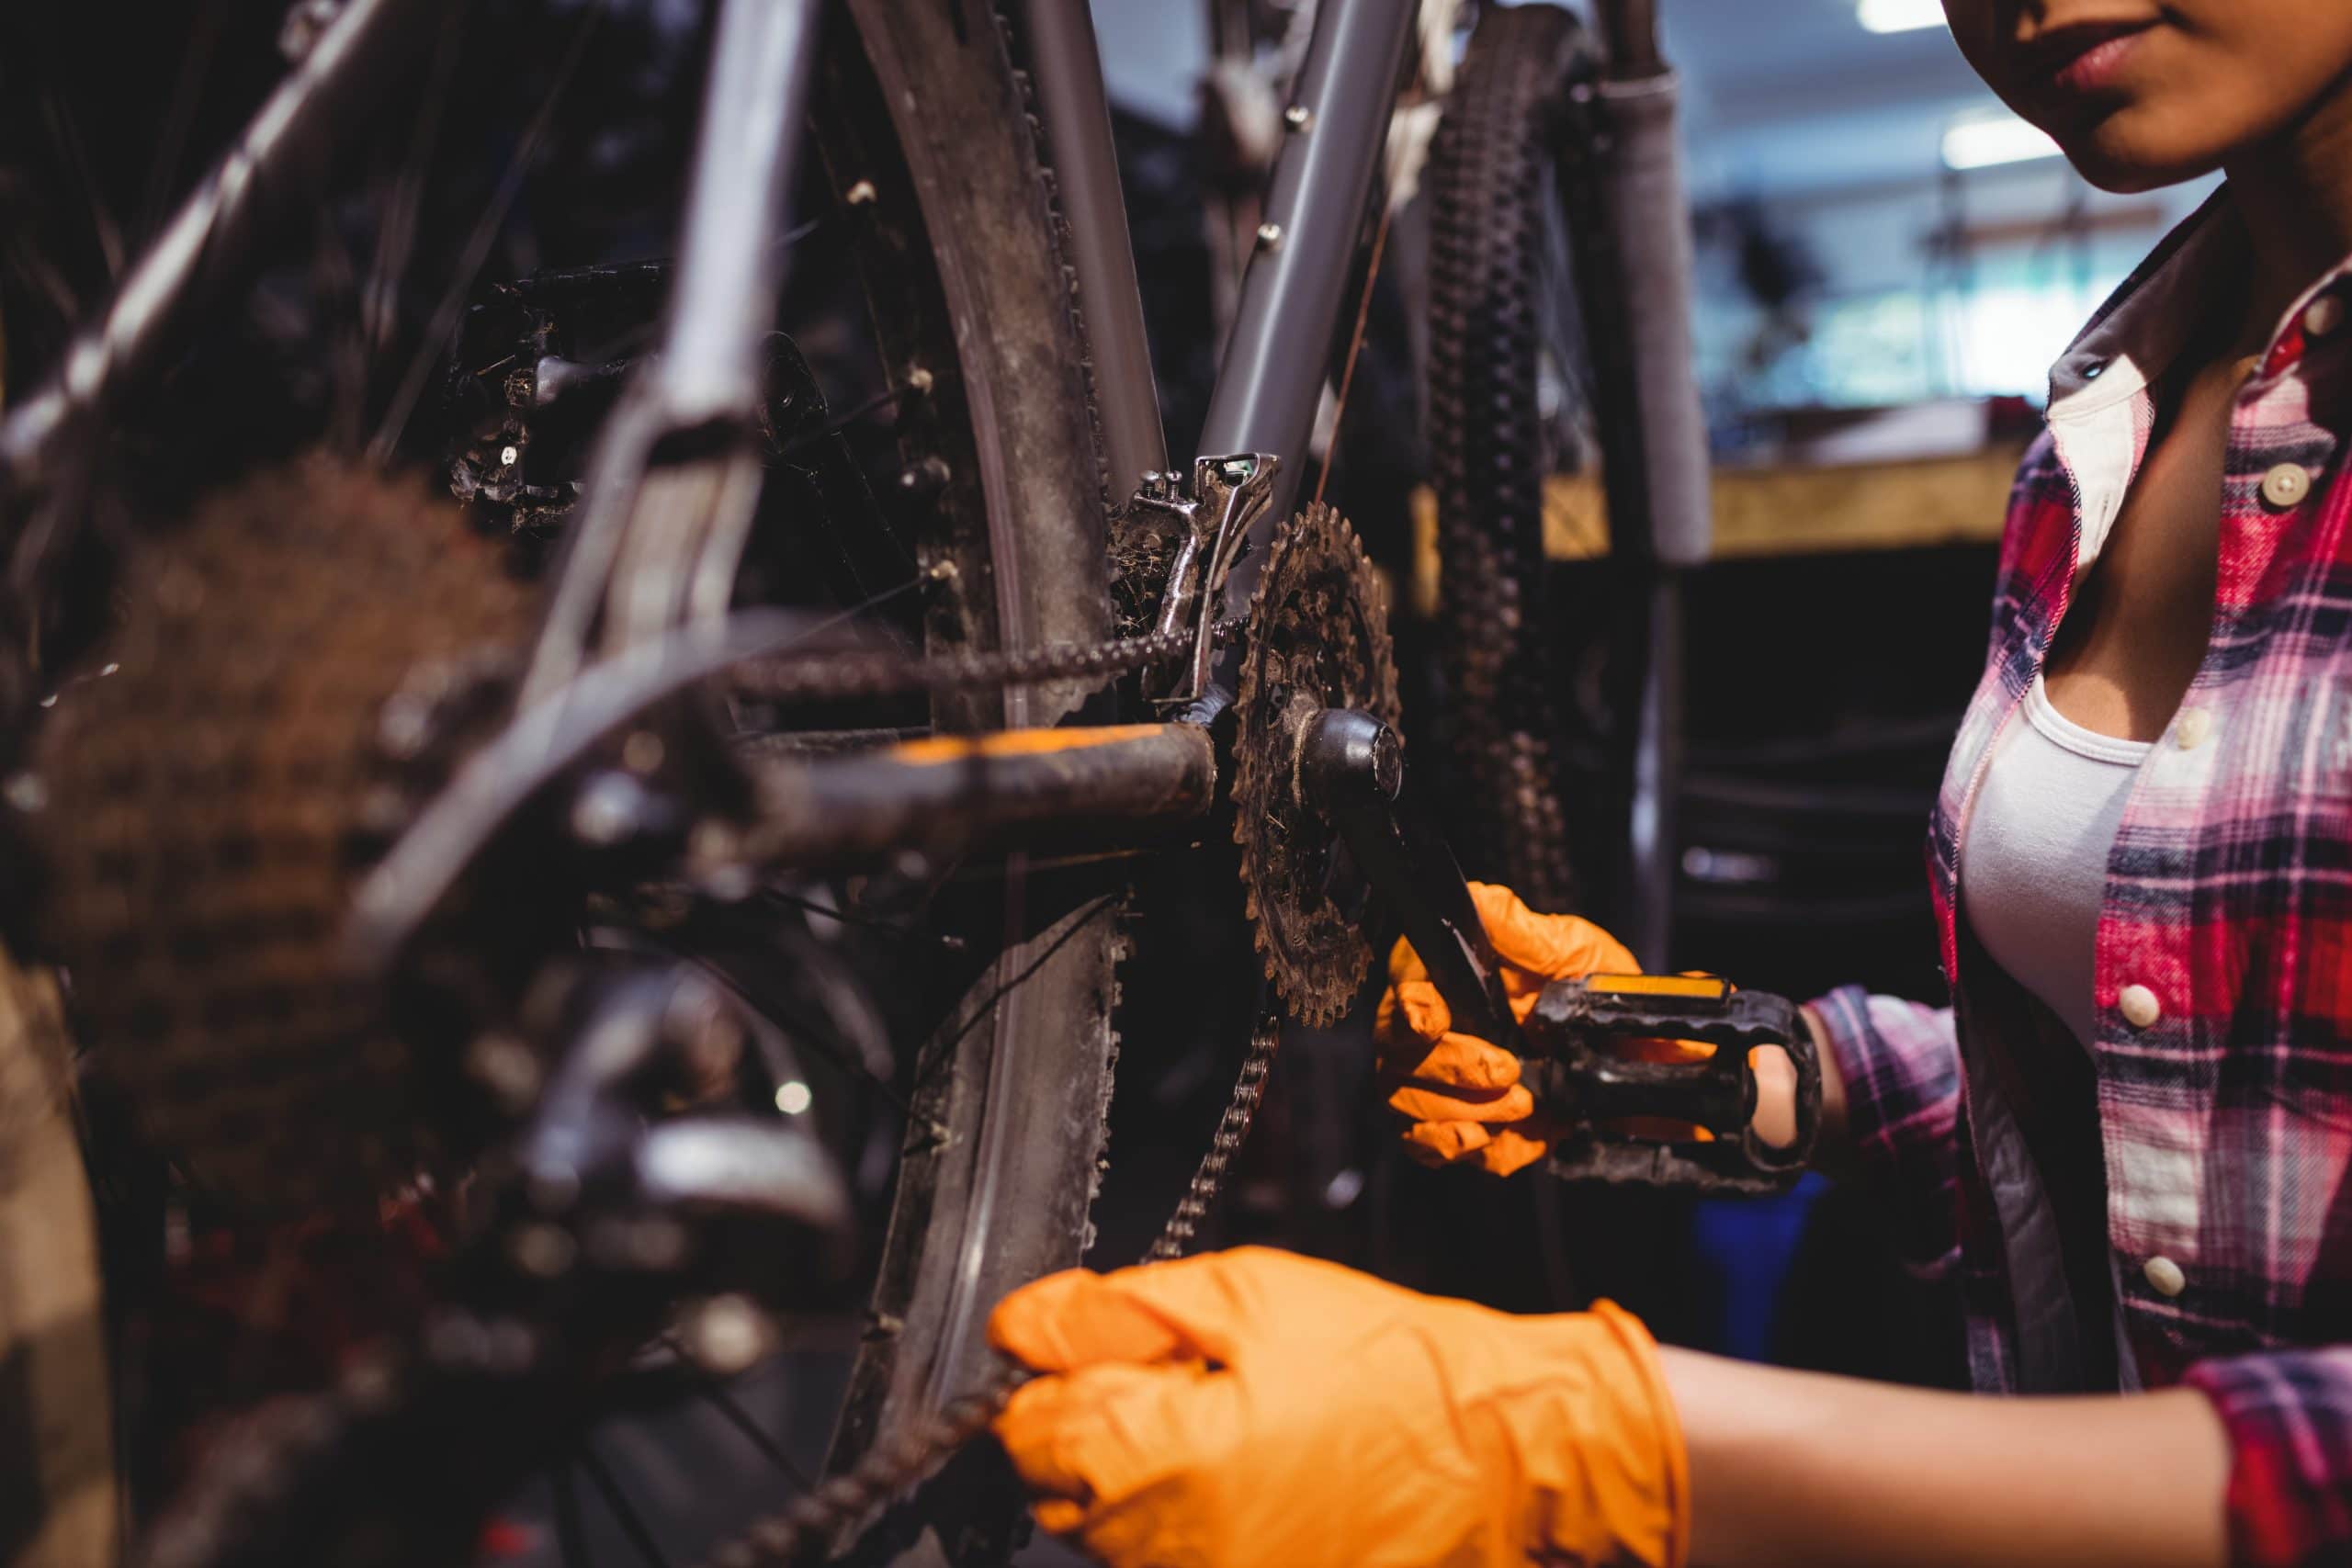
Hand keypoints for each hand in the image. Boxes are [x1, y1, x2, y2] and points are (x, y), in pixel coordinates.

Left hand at [989, 1247, 1687, 1567]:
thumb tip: (1022, 1327)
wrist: (1500, 1450)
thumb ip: (1117, 1312)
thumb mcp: (1245, 1293)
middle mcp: (1164, 1550)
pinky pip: (1175, 1566)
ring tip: (1238, 1432)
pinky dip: (1192, 1528)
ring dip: (1145, 1484)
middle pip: (1061, 1492)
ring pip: (1113, 1539)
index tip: (1122, 1349)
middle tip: (1195, 1384)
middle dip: (1100, 1433)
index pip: (1025, 1431)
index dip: (1065, 1374)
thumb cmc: (1385, 1364)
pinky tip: (1257, 1484)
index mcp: (1152, 1459)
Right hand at [1373, 882, 1636, 1174]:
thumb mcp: (1569, 950)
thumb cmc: (1592, 992)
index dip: (1409, 1007)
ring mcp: (1435, 1081)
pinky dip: (1451, 1146)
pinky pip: (1423, 1147)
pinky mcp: (1453, 1125)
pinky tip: (1486, 1137)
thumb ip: (1522, 932)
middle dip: (1450, 1068)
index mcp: (1450, 977)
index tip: (1432, 1020)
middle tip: (1508, 1071)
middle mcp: (1431, 1028)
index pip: (1403, 989)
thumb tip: (1481, 900)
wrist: (1631, 1057)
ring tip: (1520, 1104)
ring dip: (1456, 1111)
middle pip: (1395, 1054)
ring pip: (1403, 1103)